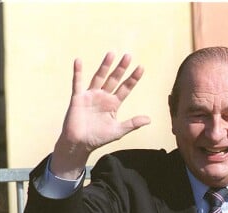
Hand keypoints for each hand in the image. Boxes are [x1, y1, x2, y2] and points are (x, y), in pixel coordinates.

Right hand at [51, 52, 150, 178]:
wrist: (79, 144)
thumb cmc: (98, 138)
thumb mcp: (118, 130)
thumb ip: (132, 123)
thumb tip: (149, 119)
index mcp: (113, 104)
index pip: (125, 88)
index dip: (133, 78)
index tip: (141, 67)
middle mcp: (103, 97)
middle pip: (114, 79)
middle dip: (121, 68)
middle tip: (128, 56)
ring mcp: (90, 96)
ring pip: (99, 78)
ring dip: (105, 66)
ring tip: (111, 54)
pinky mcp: (78, 98)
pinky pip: (77, 83)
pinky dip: (78, 72)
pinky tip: (79, 61)